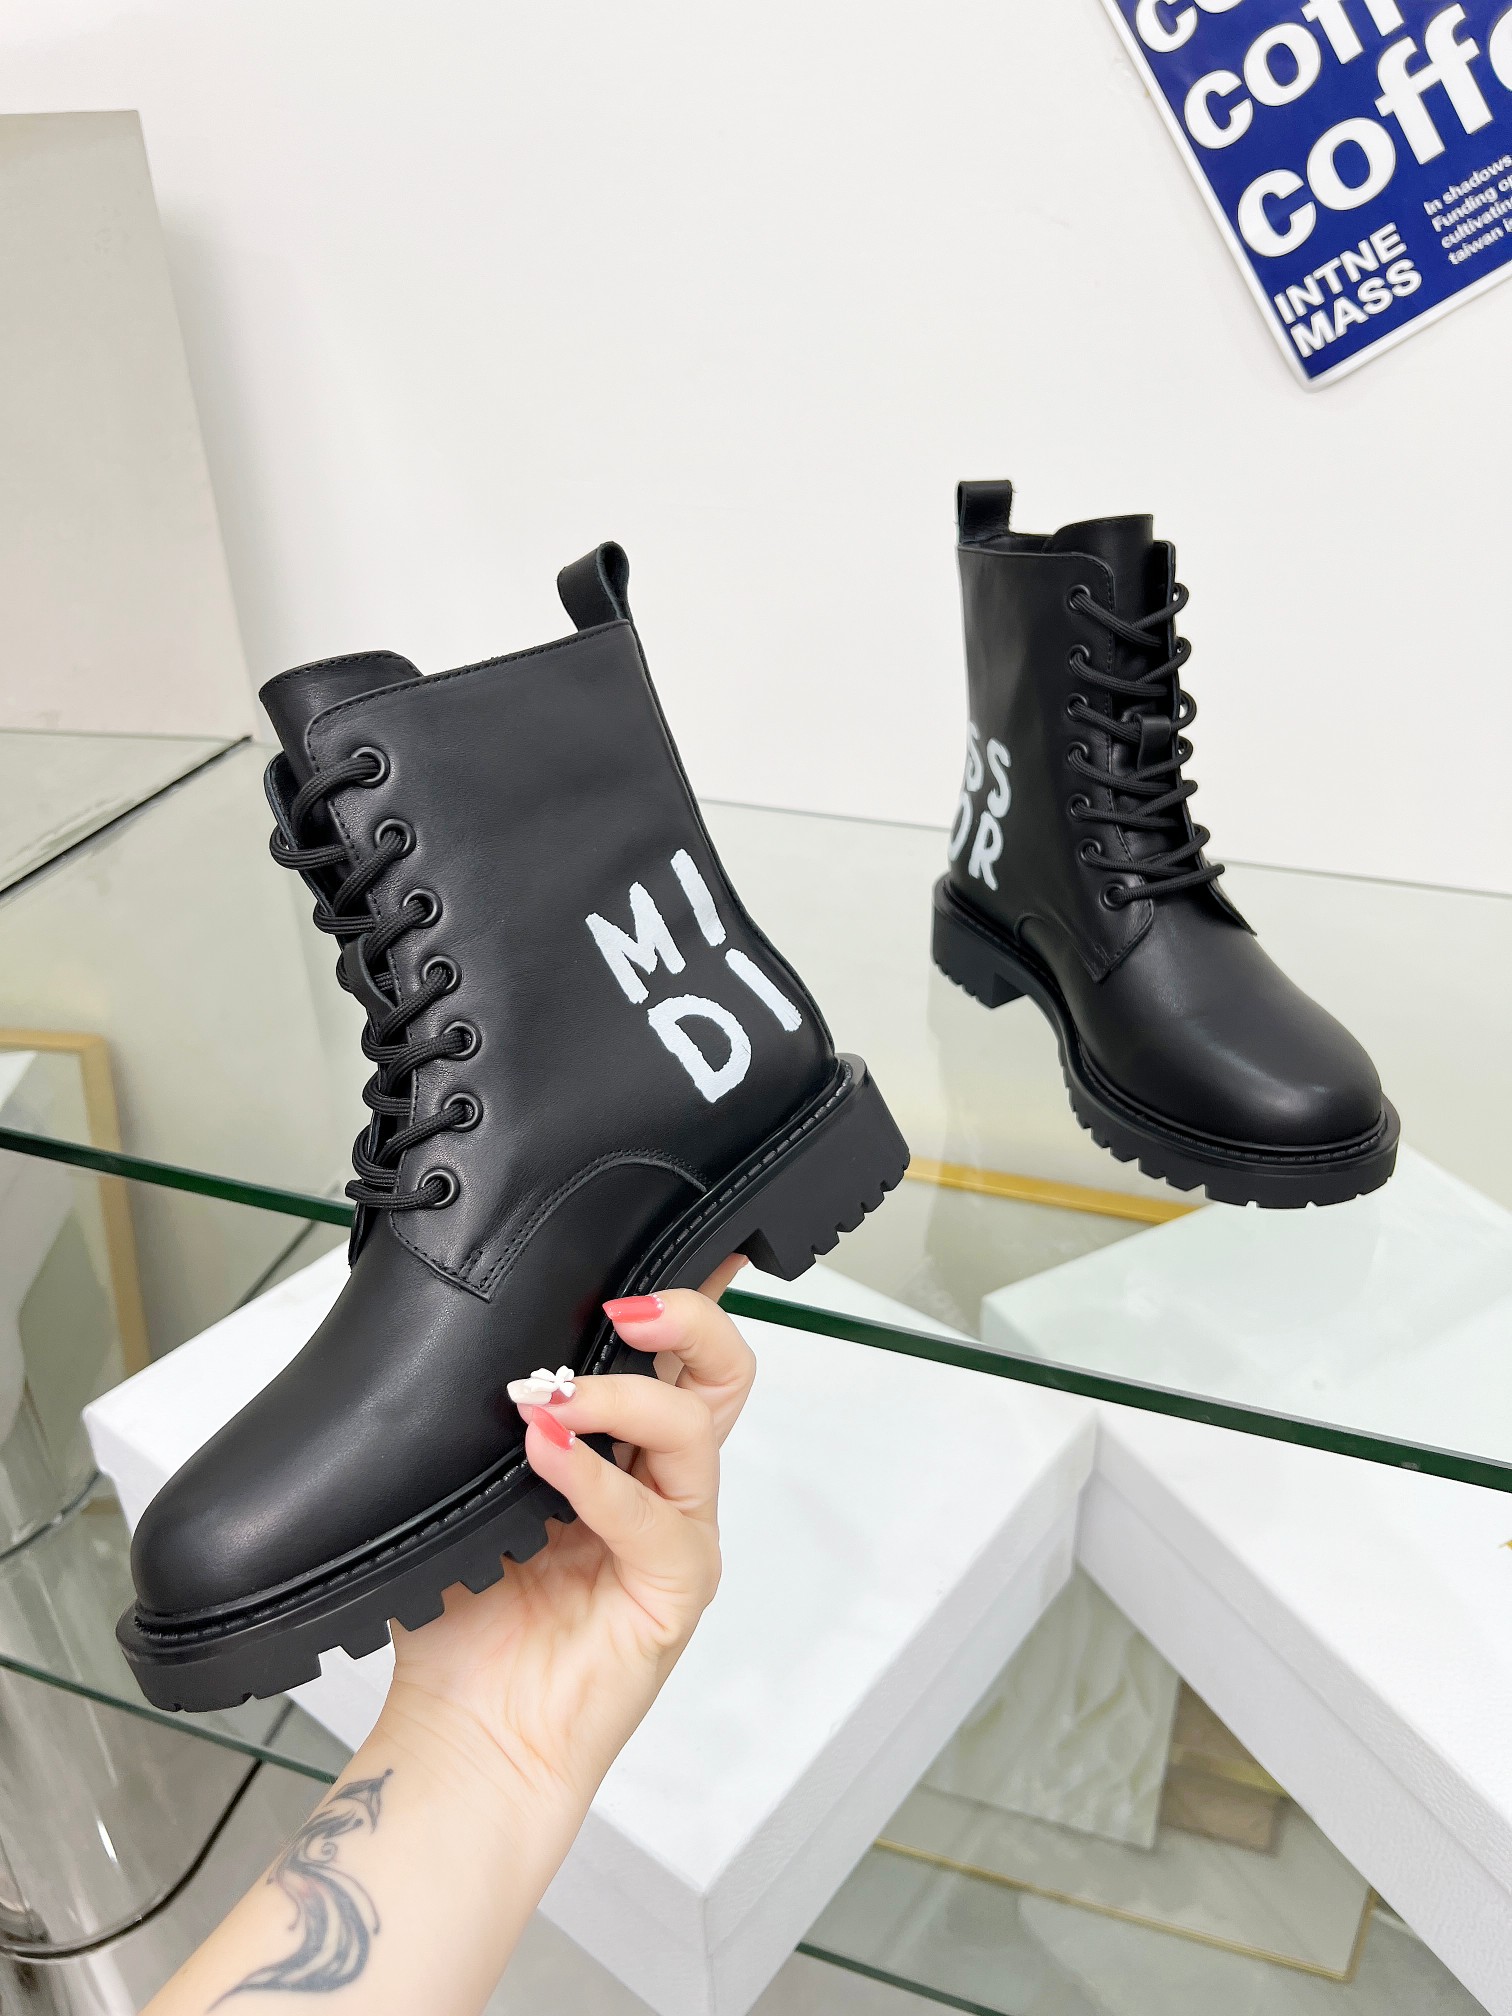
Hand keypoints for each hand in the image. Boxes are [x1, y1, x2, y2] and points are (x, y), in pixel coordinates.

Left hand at [379, 1257, 755, 1814]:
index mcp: (623, 1447)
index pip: (672, 1350)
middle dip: (687, 1315)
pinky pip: (655, 1518)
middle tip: (622, 1304)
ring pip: (698, 1425)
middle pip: (725, 1370)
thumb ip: (482, 1423)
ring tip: (548, 1397)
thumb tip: (466, 1338)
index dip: (685, 1289)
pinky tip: (547, 1457)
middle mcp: (663, 1481)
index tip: (669, 1231)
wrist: (463, 1739)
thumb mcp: (460, 1492)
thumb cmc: (464, 1621)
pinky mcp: (675, 1591)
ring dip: (622, 1393)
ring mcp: (677, 1533)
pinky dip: (599, 1479)